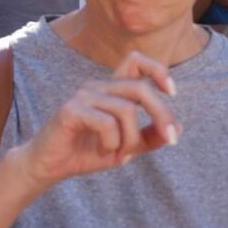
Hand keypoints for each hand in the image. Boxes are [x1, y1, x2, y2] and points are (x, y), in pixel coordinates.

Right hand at [16, 51, 179, 188]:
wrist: (51, 166)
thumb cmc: (86, 152)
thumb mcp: (126, 147)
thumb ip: (149, 137)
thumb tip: (177, 129)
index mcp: (110, 89)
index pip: (135, 61)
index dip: (157, 69)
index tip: (172, 92)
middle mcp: (97, 86)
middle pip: (141, 88)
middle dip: (161, 114)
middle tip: (170, 139)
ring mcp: (83, 95)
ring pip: (127, 110)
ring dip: (130, 139)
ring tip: (118, 153)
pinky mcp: (71, 109)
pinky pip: (107, 123)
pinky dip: (112, 143)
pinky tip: (102, 151)